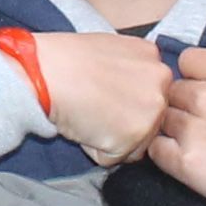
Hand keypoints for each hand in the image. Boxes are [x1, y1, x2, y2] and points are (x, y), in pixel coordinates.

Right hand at [29, 29, 170, 166]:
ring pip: (135, 142)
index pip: (150, 94)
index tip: (104, 93)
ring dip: (111, 137)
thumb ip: (131, 68)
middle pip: (148, 120)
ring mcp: (151, 112)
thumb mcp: (111, 48)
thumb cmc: (65, 59)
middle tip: (94, 104)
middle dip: (122, 121)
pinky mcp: (134, 137)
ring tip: (87, 113)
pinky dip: (95, 149)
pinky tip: (83, 125)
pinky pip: (114, 157)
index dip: (124, 100)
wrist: (45, 72)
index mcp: (154, 58)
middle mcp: (161, 84)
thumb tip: (130, 91)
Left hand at [152, 10, 205, 205]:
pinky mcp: (185, 164)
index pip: (188, 60)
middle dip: (185, 99)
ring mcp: (193, 130)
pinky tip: (184, 156)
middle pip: (173, 88)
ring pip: (163, 116)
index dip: (198, 73)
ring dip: (173, 124)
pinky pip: (155, 149)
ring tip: (197, 139)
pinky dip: (163, 151)